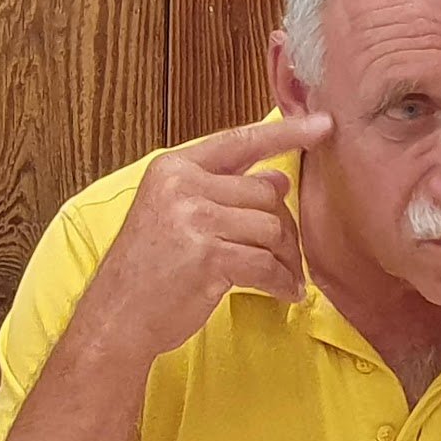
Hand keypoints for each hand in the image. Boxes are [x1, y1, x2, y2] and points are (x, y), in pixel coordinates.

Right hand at [74, 113, 333, 364]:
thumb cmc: (146, 270)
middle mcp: (182, 186)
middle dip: (283, 229)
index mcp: (172, 168)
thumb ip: (221, 191)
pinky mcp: (208, 256)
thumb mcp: (174, 215)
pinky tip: (284, 294)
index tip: (324, 124)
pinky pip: (267, 264)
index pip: (239, 141)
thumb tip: (278, 179)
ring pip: (271, 228)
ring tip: (283, 279)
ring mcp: (194, 219)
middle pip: (265, 193)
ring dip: (285, 260)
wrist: (116, 317)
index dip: (285, 133)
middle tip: (286, 258)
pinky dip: (282, 283)